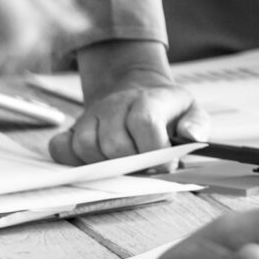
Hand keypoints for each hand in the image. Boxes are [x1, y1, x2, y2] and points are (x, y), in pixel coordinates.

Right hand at [51, 38, 202, 163]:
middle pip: (115, 143)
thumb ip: (197, 125)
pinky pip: (61, 147)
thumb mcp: (191, 111)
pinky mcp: (74, 127)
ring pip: (87, 147)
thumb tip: (191, 137)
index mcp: (148, 99)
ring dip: (105, 165)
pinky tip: (95, 162)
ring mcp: (92, 115)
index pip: (145, 123)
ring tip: (123, 165)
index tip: (165, 163)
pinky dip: (73, 160)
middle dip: (132, 164)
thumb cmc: (166, 110)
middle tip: (144, 167)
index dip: (155, 150)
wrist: (138, 91)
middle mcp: (116, 104)